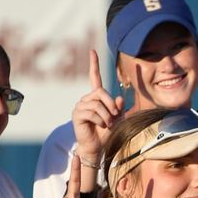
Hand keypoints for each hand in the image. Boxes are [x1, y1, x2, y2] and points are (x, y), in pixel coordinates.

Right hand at [72, 49, 124, 164]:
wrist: (97, 147)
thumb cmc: (107, 133)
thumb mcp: (118, 119)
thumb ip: (120, 109)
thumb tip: (120, 98)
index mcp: (96, 97)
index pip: (94, 77)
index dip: (93, 64)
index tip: (93, 51)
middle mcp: (87, 99)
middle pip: (101, 92)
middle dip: (111, 104)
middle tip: (114, 116)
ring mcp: (80, 106)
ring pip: (98, 104)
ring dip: (107, 116)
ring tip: (108, 124)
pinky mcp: (77, 114)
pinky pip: (92, 113)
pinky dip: (100, 120)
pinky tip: (100, 126)